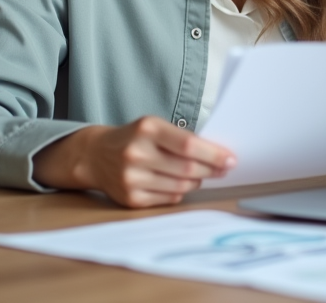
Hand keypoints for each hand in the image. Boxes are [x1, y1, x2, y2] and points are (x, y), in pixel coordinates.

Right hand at [33, 116, 235, 207]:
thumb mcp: (154, 126)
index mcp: (147, 129)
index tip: (230, 159)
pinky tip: (180, 183)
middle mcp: (137, 153)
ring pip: (181, 186)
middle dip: (212, 170)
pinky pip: (169, 198)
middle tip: (224, 169)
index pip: (188, 145)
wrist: (95, 155)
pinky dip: (180, 191)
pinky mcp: (131, 198)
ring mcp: (132, 178)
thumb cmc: (133, 138)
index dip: (214, 154)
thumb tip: (218, 156)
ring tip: (201, 174)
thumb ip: (181, 138)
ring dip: (197, 181)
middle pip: (187, 168)